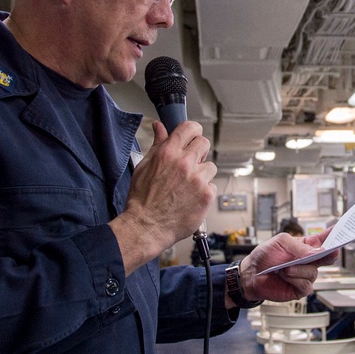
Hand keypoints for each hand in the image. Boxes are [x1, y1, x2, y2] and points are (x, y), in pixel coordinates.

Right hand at [110, 120, 216, 273]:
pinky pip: (212, 186)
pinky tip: (190, 198)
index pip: (190, 128)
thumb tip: (159, 127)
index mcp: (168, 153)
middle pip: (204, 143)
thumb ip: (157, 144)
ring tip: (187, 186)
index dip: (192, 131)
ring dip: (202, 174)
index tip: (192, 138)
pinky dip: (204, 191)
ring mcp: (198, 179)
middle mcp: (184, 163)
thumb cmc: (142, 199)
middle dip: (198, 152)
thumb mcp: (144, 166)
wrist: (146, 226)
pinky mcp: (206, 195)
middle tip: (190, 164)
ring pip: (210, 166)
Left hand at [237, 228, 336, 302]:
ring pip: (314, 273)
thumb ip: (300, 246)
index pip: (325, 239)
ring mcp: (306, 275)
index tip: (347, 230)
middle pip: (328, 257)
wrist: (252, 273)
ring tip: (284, 268)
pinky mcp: (300, 289)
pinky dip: (295, 279)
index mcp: (307, 246)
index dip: (336, 235)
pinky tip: (285, 276)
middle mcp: (309, 261)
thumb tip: (317, 252)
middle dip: (330, 254)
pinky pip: (306, 285)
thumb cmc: (266, 255)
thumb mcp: (281, 242)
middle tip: (330, 251)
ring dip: (299, 269)